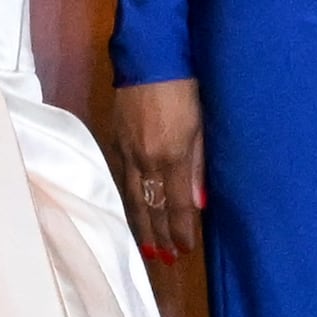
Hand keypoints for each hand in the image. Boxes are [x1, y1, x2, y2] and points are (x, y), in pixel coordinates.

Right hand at [110, 78, 205, 262]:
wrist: (149, 57)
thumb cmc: (185, 86)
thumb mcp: (200, 124)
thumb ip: (198, 165)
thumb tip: (198, 202)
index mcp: (169, 156)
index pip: (175, 205)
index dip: (179, 230)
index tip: (184, 251)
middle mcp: (145, 159)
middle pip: (150, 207)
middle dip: (158, 235)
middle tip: (164, 259)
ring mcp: (126, 151)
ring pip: (132, 197)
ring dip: (141, 224)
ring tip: (147, 246)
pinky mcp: (116, 140)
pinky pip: (123, 179)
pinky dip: (129, 201)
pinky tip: (133, 210)